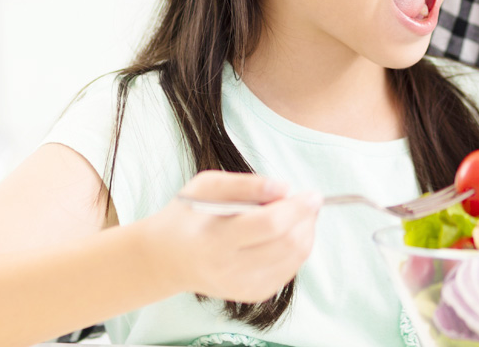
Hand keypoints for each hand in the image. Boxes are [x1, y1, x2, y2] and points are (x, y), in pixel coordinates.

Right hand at [135, 171, 321, 302]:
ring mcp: (242, 286)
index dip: (298, 208)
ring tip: (299, 216)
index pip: (270, 225)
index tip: (313, 194)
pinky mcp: (252, 294)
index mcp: (214, 240)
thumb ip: (245, 184)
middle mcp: (229, 269)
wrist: (166, 259)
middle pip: (288, 244)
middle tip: (308, 202)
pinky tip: (286, 235)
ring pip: (295, 259)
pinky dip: (297, 250)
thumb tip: (285, 188)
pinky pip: (289, 271)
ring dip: (306, 233)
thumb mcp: (205, 186)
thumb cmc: (187, 216)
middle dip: (307, 220)